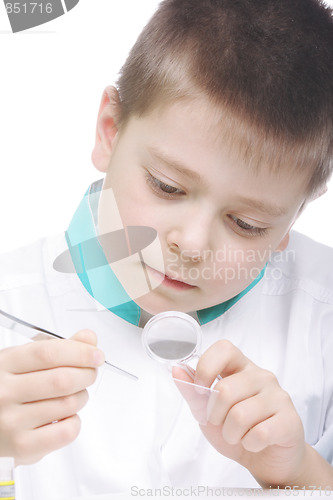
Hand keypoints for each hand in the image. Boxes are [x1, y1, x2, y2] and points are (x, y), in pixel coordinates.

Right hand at [0, 330, 103, 464]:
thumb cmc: (3, 388)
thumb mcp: (20, 360)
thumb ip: (55, 348)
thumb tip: (88, 338)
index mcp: (4, 365)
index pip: (49, 353)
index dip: (79, 352)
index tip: (96, 354)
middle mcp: (4, 393)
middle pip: (62, 380)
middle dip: (87, 374)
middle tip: (90, 372)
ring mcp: (11, 422)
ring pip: (68, 405)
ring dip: (81, 396)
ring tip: (75, 394)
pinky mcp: (22, 447)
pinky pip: (66, 432)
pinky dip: (75, 421)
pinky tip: (65, 416)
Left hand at [173, 339, 305, 487]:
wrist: (267, 460)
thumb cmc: (237, 430)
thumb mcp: (207, 411)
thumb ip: (192, 391)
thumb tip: (177, 369)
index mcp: (241, 367)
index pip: (225, 349)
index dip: (207, 366)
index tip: (200, 389)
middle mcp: (261, 376)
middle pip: (225, 389)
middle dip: (215, 415)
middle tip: (222, 423)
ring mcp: (278, 396)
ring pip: (240, 414)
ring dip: (231, 433)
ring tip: (238, 435)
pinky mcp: (290, 420)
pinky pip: (259, 433)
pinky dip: (249, 443)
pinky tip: (254, 442)